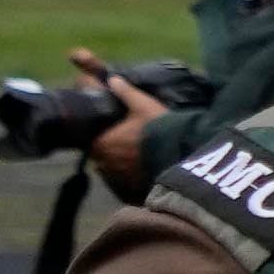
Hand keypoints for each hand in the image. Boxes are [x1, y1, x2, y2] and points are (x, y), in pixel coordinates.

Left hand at [76, 62, 181, 193]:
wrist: (182, 156)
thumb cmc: (158, 128)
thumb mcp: (143, 105)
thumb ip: (125, 92)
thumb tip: (112, 79)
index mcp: (101, 143)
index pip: (91, 139)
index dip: (102, 135)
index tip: (114, 132)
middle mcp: (104, 165)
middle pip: (103, 157)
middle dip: (112, 151)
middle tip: (130, 145)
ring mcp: (118, 182)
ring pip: (114, 173)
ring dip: (122, 167)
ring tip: (140, 161)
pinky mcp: (132, 194)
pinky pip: (126, 188)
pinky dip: (132, 182)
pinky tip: (146, 174)